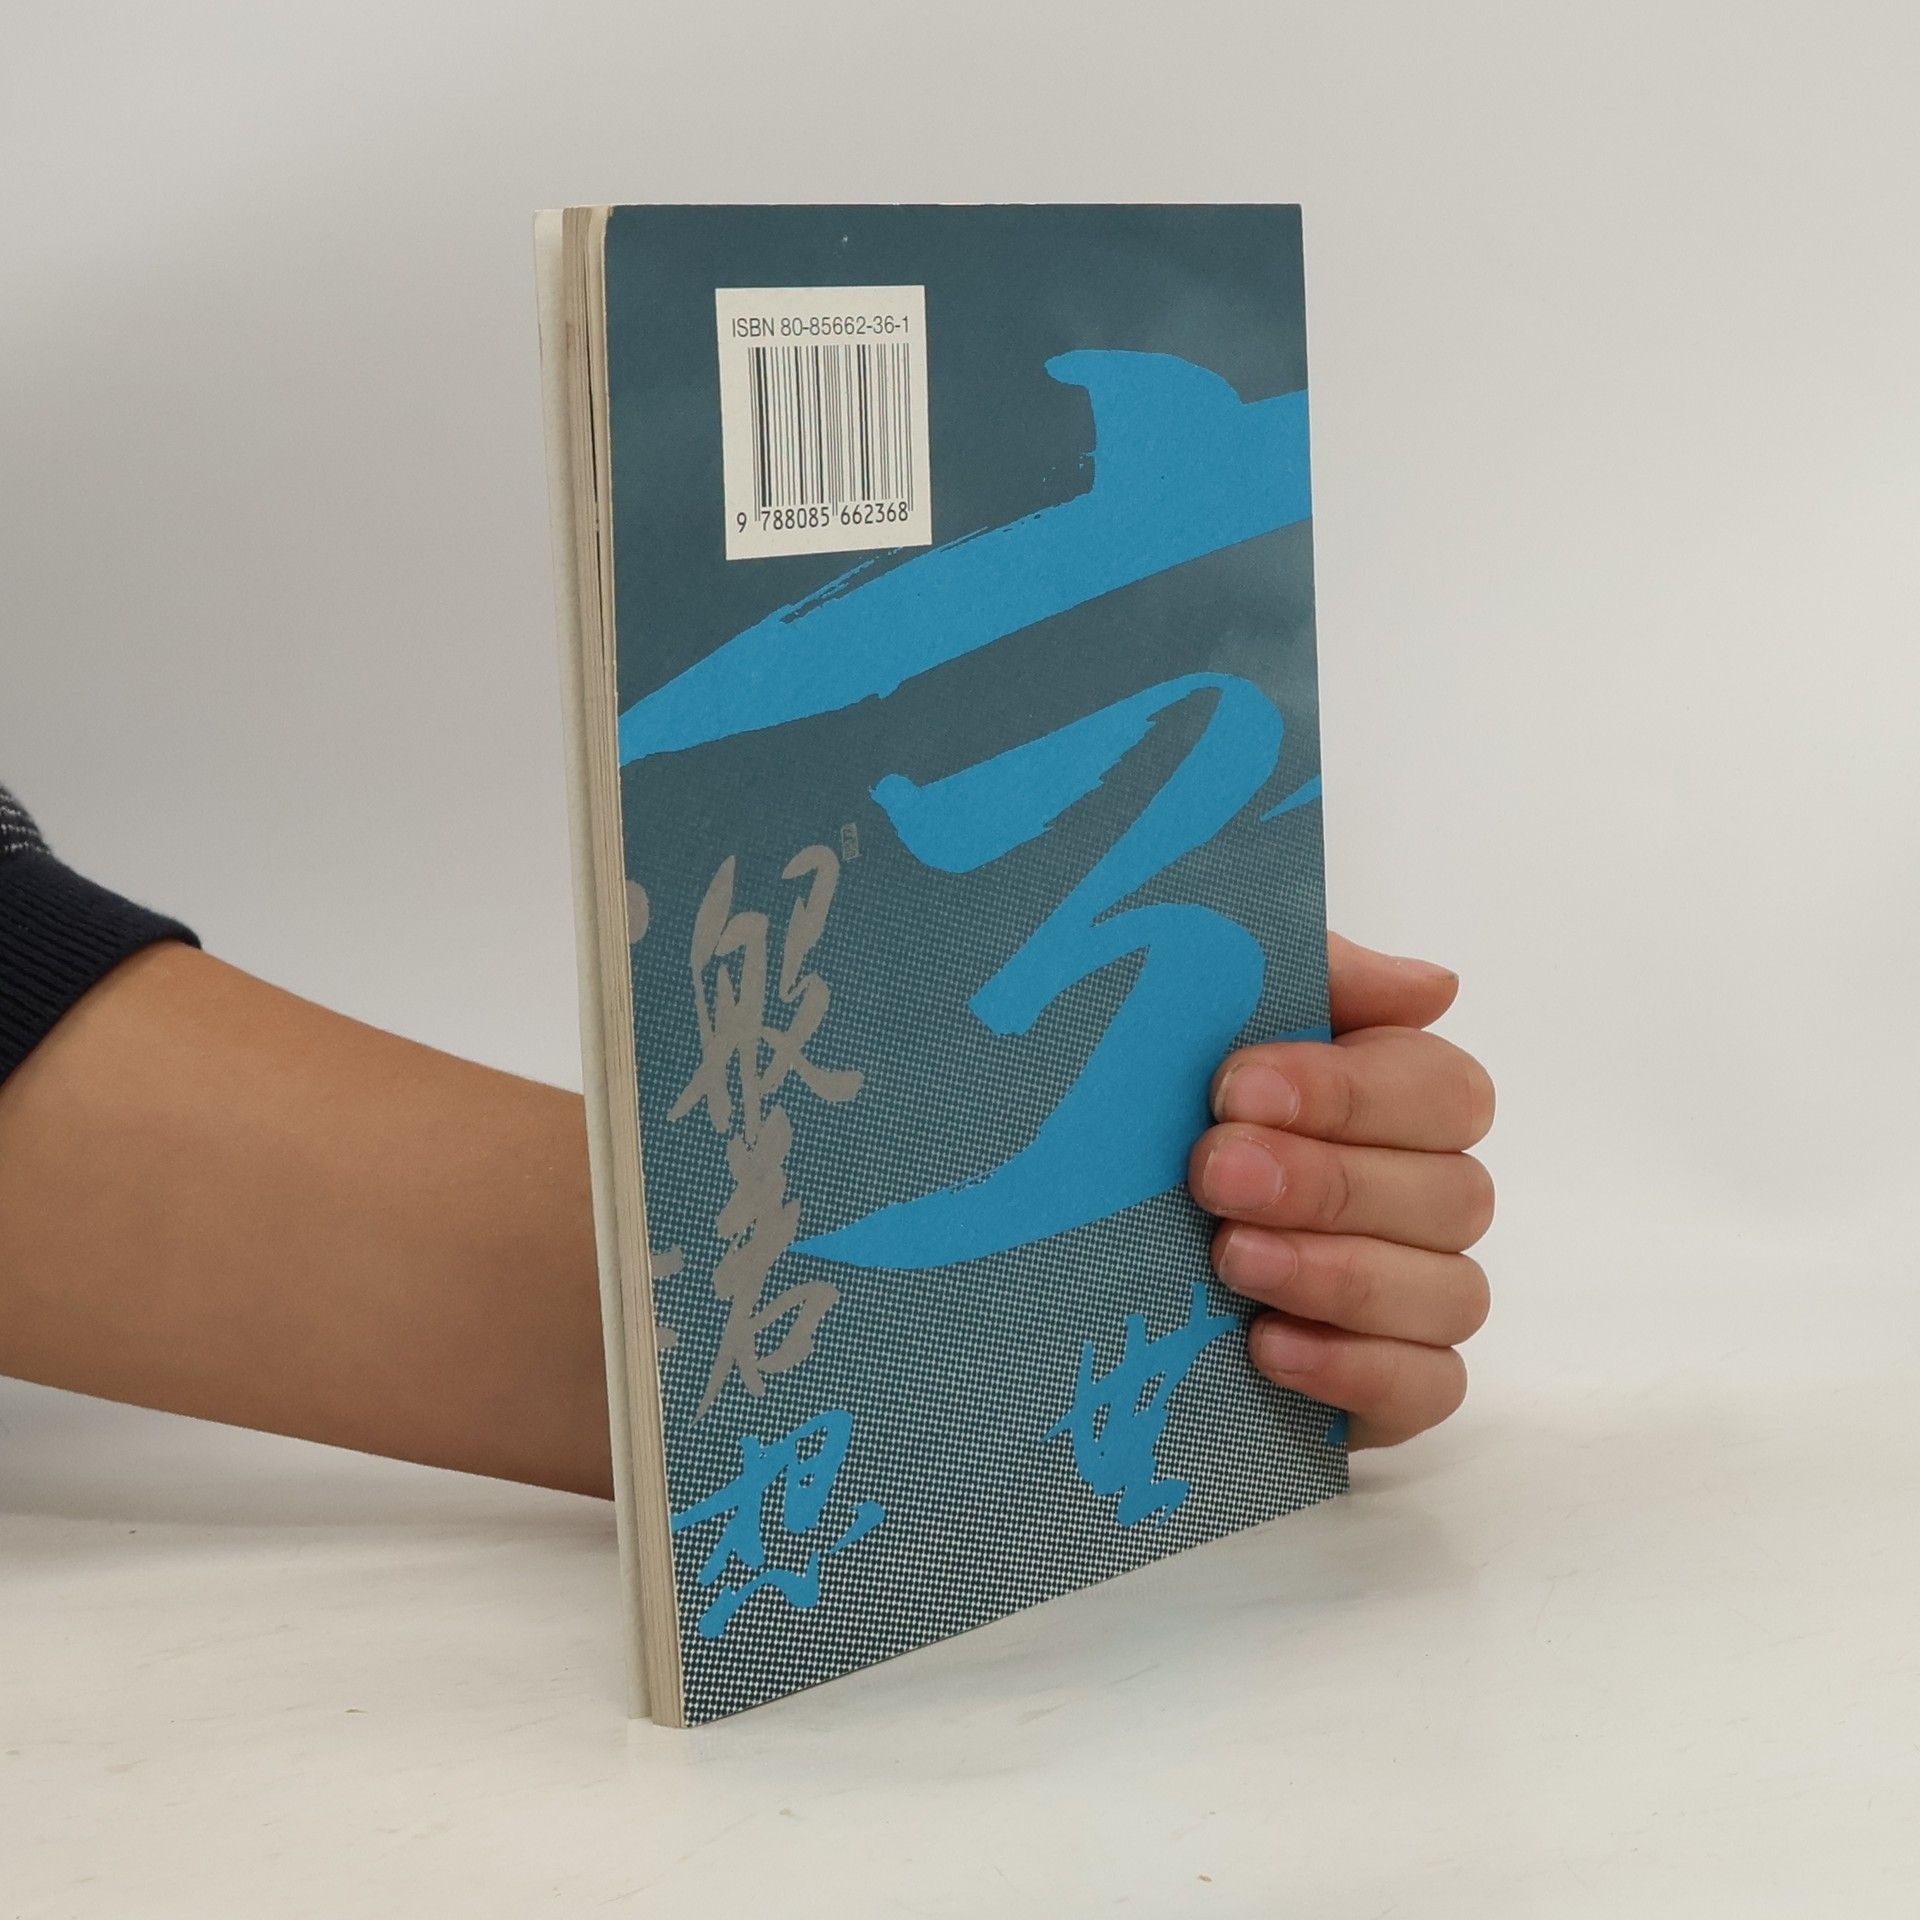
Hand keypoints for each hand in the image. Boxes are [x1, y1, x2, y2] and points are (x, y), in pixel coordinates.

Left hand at [1188, 934, 1493, 1447]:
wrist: (1070, 1254)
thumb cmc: (1154, 1120)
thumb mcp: (1204, 1023)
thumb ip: (1311, 979)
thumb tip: (1435, 986)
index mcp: (1395, 1103)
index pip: (1442, 1091)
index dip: (1352, 1091)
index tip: (1239, 1087)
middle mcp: (1422, 1198)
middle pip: (1454, 1194)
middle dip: (1328, 1182)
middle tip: (1214, 1174)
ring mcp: (1415, 1299)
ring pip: (1451, 1292)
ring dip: (1339, 1273)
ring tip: (1230, 1260)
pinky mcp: (1391, 1389)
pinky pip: (1429, 1387)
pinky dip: (1357, 1366)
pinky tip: (1267, 1345)